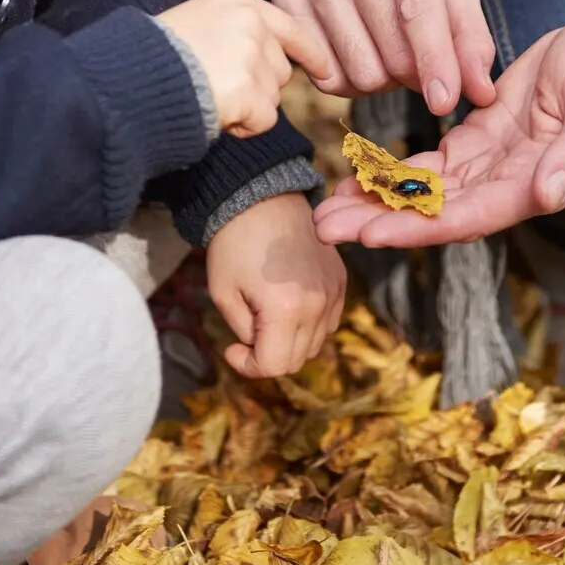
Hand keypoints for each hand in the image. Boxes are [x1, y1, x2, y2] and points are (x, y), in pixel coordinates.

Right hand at [158, 0, 329, 137]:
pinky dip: (243, 126)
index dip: (310, 52)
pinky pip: (263, 120)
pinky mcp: (248, 90)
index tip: (326, 70)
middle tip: (216, 87)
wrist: (131, 76)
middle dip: (258, 86)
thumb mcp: (200, 21)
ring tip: (209, 95)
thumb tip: (275, 59)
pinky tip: (214, 111)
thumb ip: (237, 31)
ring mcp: (251, 55)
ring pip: (273, 98)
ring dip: (248, 107)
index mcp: (239, 0)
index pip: (290, 27)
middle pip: (281, 69)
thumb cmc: (156, 54)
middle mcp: (252, 22)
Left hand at [206, 192, 347, 377]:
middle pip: (296, 359)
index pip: (274, 366)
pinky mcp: (340, 280)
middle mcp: (318, 305)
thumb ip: (244, 332)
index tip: (231, 348)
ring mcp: (334, 292)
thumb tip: (258, 349)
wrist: (262, 198)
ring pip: (315, 344)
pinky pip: (329, 321)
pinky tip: (287, 304)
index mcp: (286, 310)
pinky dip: (309, 324)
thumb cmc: (233, 244)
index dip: (248, 366)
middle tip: (247, 333)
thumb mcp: (224, 294)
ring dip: (289, 341)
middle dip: (268, 355)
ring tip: (267, 316)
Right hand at [271, 0, 496, 116]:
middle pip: (391, 53)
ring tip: (385, 51)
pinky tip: (356, 52)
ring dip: (382, 79)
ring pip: (358, 71)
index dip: (435, 62)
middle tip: (417, 60)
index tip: (445, 101)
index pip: (419, 11)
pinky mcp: (285, 3)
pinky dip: (348, 81)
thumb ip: (469, 35)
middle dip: (414, 74)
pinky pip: (324, 76)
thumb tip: (481, 92)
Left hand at [314, 12, 564, 248]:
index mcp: (530, 186)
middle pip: (432, 215)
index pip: (464, 217)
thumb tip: (549, 194)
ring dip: (377, 202)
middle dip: (379, 222)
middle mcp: (503, 186)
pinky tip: (357, 175)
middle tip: (324, 227)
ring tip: (327, 208)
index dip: (416, 228)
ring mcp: (488, 165)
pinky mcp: (477, 140)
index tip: (369, 234)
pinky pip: (428, 165)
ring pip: (423, 194)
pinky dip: (393, 172)